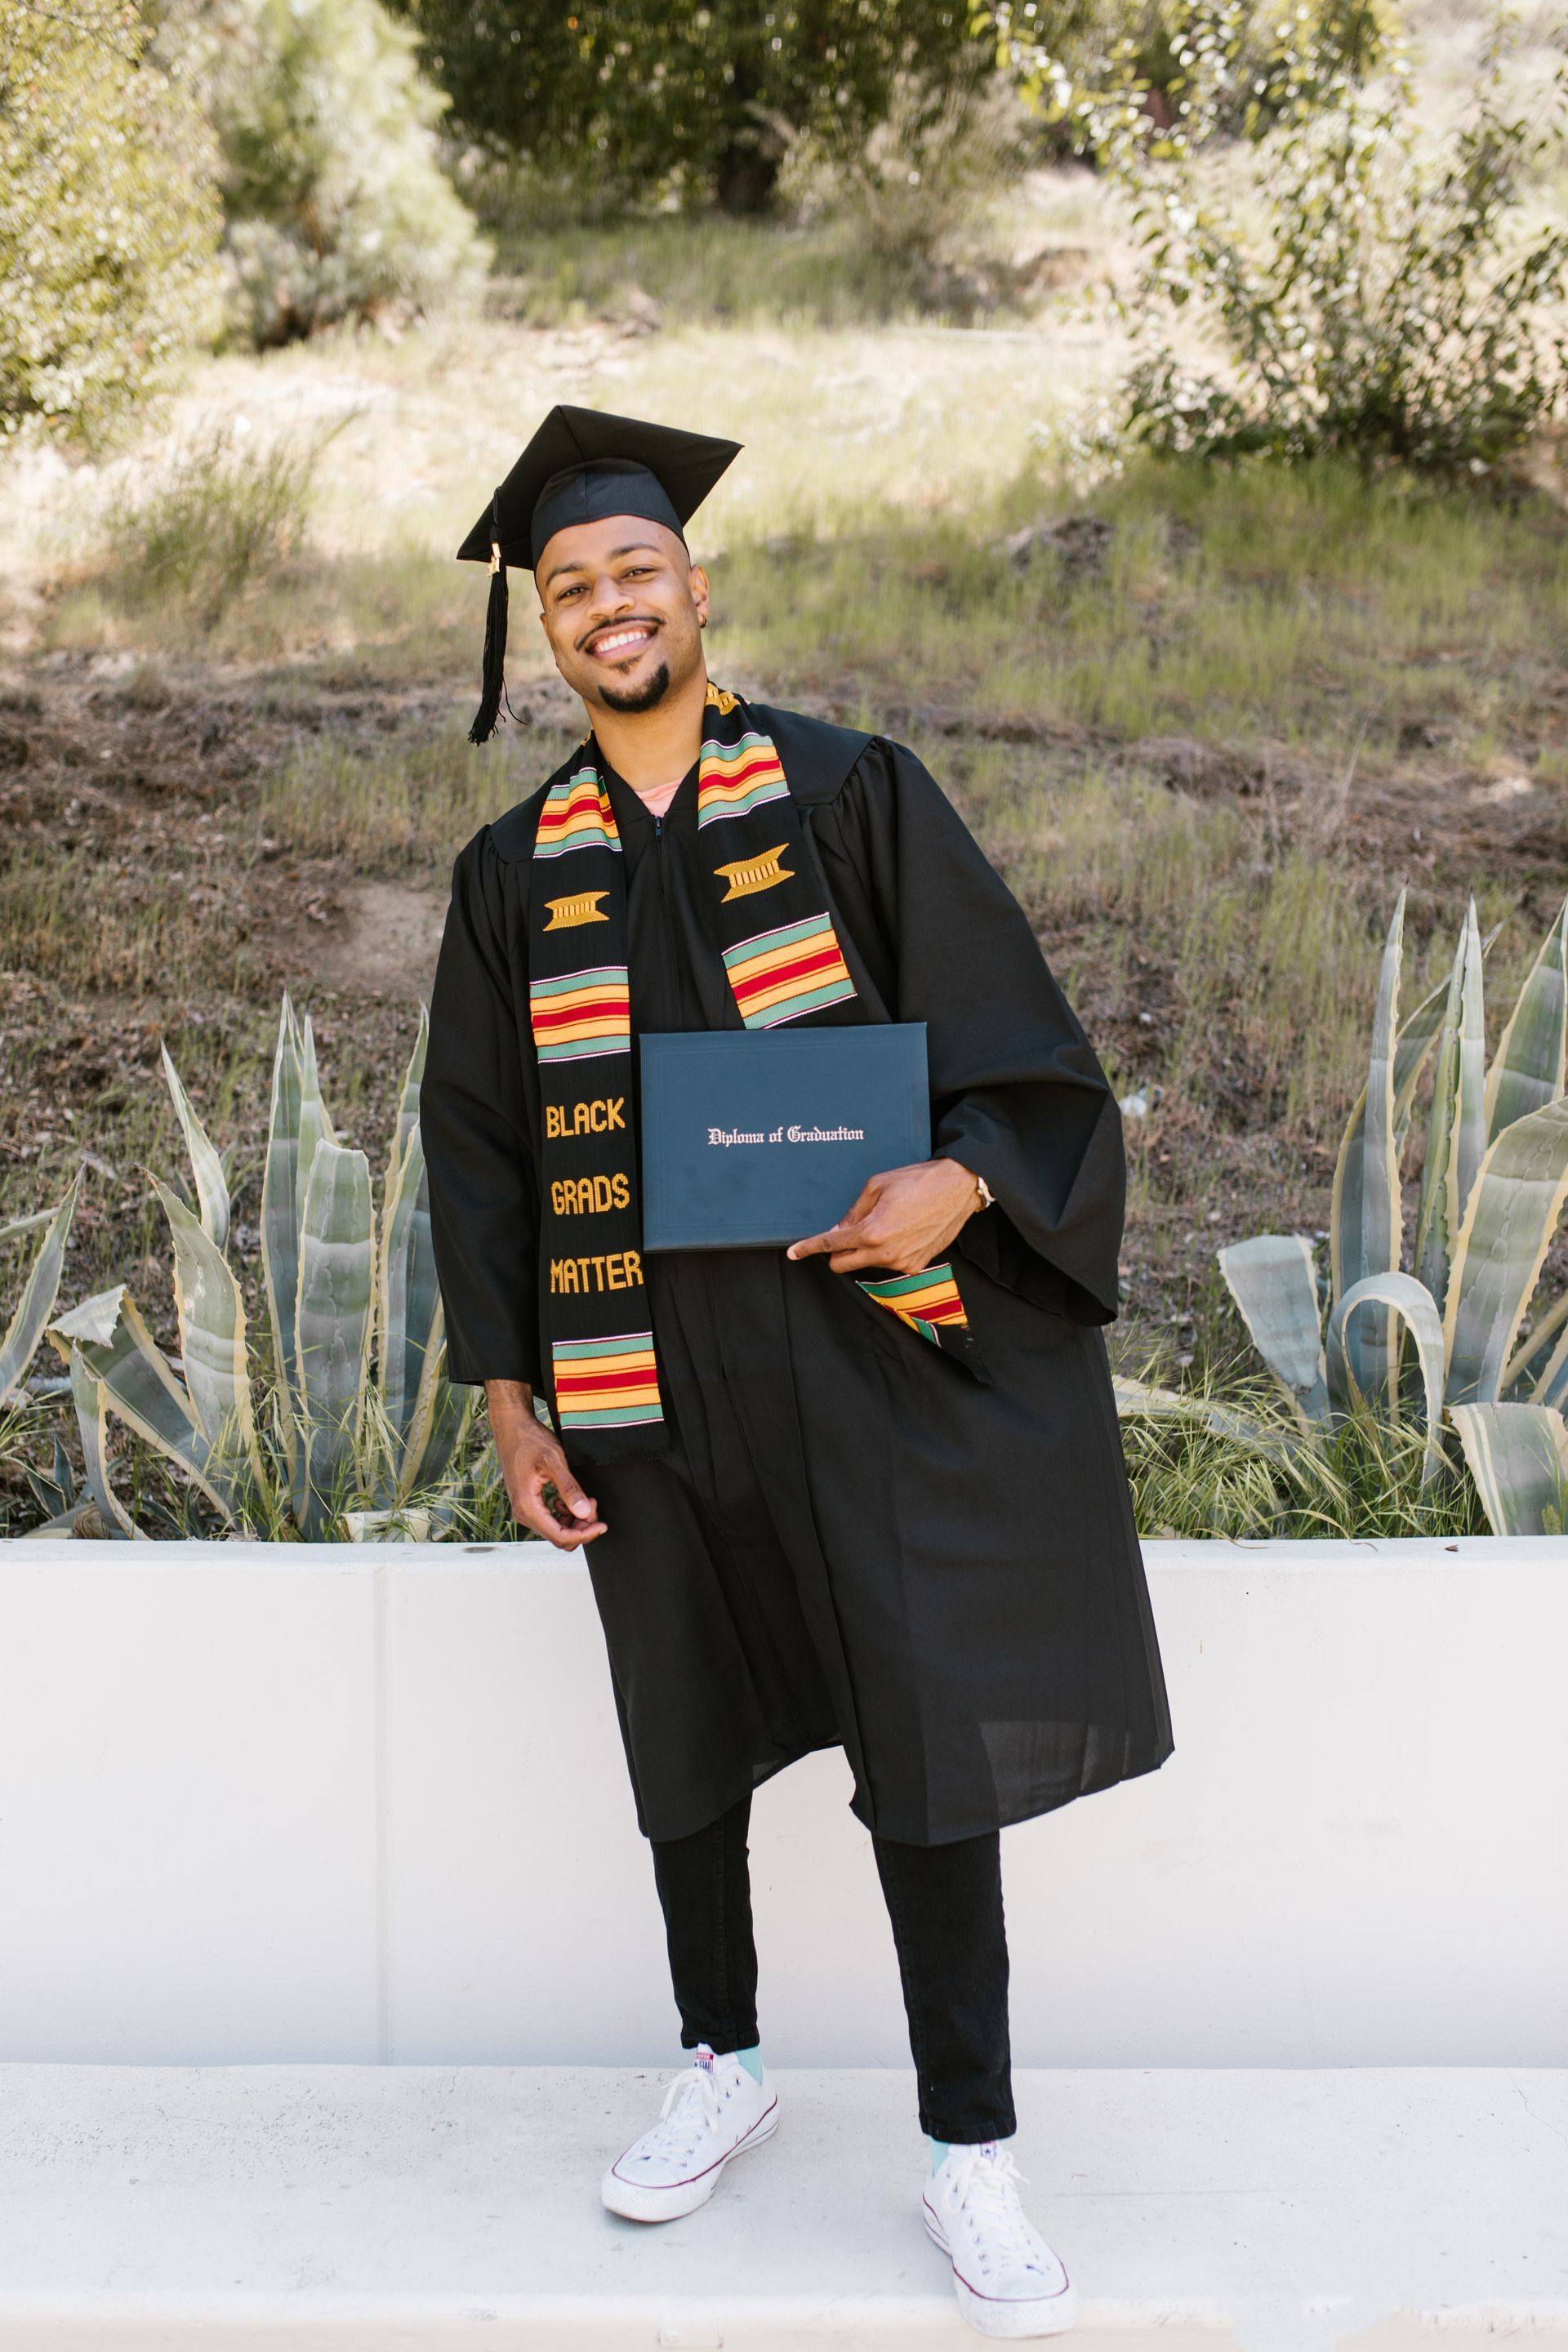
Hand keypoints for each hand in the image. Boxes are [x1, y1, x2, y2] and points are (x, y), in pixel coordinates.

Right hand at [484, 1378, 606, 1548]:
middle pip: (559, 1538)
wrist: (511, 1428)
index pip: (560, 1536)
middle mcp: (523, 1514)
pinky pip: (550, 1521)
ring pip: (556, 1531)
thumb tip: (584, 1513)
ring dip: (575, 1521)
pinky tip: (570, 1498)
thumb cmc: (530, 1440)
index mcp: (527, 1507)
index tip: (602, 1524)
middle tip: (592, 1502)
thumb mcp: (554, 1460)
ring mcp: (524, 1510)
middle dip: (581, 1527)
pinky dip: (565, 1515)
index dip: (585, 1535)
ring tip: (584, 1498)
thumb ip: (569, 1488)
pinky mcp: (528, 1505)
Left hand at [785, 1158, 981, 1276]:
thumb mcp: (877, 1186)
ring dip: (865, 1249)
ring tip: (886, 1222)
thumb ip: (853, 1212)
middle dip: (836, 1252)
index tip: (794, 1253)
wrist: (958, 1189)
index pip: (830, 1246)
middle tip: (844, 1233)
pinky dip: (885, 1251)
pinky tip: (900, 1230)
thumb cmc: (918, 1181)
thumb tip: (837, 1230)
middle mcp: (885, 1253)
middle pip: (842, 1265)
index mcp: (871, 1232)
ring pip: (866, 1263)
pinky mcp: (916, 1265)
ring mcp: (902, 1262)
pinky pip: (888, 1263)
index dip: (808, 1249)